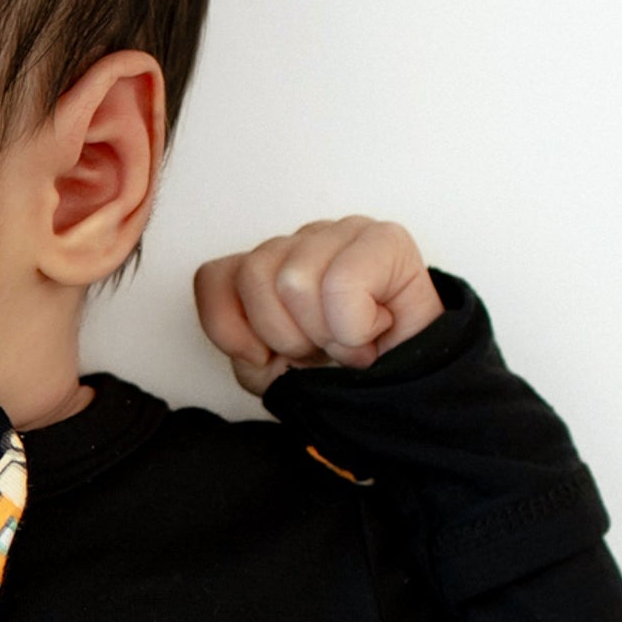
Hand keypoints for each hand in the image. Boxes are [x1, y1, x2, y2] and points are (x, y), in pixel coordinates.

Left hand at [194, 216, 441, 394]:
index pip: (213, 277)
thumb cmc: (340, 374)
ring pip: (294, 281)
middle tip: (322, 348)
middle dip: (287, 334)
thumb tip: (249, 342)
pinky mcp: (386, 238)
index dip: (232, 329)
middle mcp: (302, 239)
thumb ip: (239, 346)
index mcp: (266, 262)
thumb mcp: (270, 370)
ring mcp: (343, 232)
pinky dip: (353, 326)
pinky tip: (373, 330)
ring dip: (324, 333)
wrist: (408, 390)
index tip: (268, 356)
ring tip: (349, 341)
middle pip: (255, 276)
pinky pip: (342, 282)